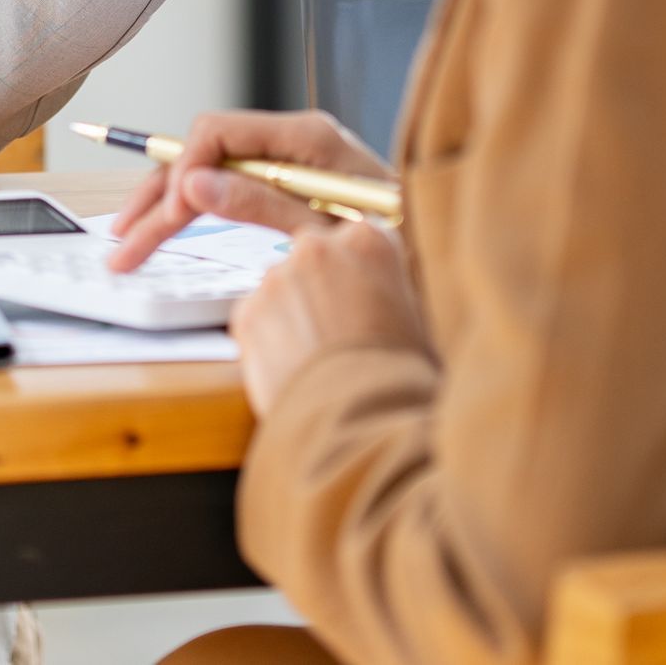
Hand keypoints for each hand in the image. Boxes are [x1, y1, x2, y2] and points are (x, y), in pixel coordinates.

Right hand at [107, 107, 392, 268]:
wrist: (449, 261)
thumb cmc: (405, 242)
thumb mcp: (330, 227)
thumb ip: (262, 203)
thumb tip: (197, 186)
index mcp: (305, 136)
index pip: (217, 131)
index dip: (185, 172)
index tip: (171, 216)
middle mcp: (292, 141)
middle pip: (203, 153)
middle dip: (160, 195)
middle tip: (124, 241)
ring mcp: (290, 163)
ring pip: (209, 172)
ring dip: (166, 204)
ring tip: (128, 239)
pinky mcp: (291, 188)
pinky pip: (229, 188)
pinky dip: (195, 209)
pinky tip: (166, 224)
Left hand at [229, 217, 429, 415]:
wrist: (364, 426)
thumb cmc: (403, 383)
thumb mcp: (418, 321)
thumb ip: (390, 290)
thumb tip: (385, 297)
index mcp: (370, 241)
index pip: (356, 239)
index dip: (356, 274)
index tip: (358, 297)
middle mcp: (318, 246)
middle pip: (312, 256)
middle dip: (319, 288)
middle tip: (336, 332)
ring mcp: (278, 277)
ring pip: (280, 290)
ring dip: (292, 316)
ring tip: (318, 362)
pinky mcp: (248, 311)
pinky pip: (255, 321)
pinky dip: (267, 344)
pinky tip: (294, 372)